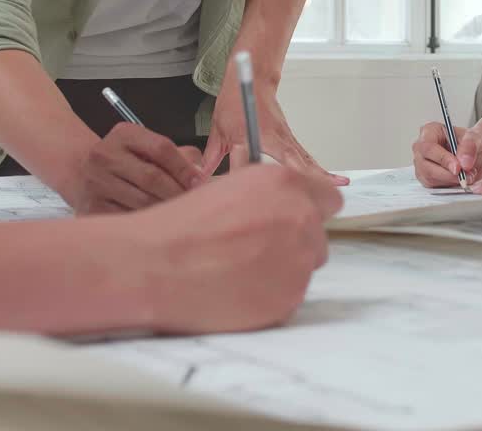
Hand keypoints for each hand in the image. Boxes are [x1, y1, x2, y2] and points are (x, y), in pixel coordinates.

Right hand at [67, 124, 206, 213]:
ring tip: (180, 216)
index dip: (184, 168)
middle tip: (192, 204)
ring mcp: (95, 182)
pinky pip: (127, 218)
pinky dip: (146, 224)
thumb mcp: (146, 146)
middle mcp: (105, 155)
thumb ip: (178, 155)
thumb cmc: (127, 160)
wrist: (81, 170)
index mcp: (124, 134)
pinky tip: (158, 226)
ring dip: (165, 210)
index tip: (199, 183)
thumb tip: (200, 175)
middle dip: (177, 192)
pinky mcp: (91, 208)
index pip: (161, 148)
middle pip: (152, 177)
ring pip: (141, 201)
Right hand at [135, 165, 343, 333]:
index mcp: (284, 184)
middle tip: (254, 251)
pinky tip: (237, 290)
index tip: (294, 221)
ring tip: (238, 271)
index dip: (307, 211)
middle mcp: (300, 218)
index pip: (328, 199)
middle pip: (317, 236)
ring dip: (282, 269)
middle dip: (292, 243)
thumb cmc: (180, 227)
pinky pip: (290, 296)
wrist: (154, 265)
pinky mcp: (290, 297)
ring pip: (305, 267)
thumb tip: (285, 206)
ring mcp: (298, 260)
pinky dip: (270, 296)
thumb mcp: (230, 188)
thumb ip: (270, 196)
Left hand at [203, 80, 348, 185]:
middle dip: (298, 182)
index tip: (243, 193)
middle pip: (287, 163)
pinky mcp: (291, 141)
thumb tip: (200, 179)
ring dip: (318, 178)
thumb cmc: (236, 101)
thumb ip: (211, 157)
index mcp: (247, 132)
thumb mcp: (218, 129)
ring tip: (335, 192)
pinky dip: (321, 171)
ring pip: (303, 161)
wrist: (252, 79)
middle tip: (309, 198)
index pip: (246, 159)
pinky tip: (334, 181)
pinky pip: (307, 159)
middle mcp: (270, 137)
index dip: (243, 176)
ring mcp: (284, 139)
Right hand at [412, 123, 481, 188]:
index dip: (443, 159)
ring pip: (429, 178)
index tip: (458, 168)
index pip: (429, 147)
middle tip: (467, 175)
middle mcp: (421, 148)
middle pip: (426, 166)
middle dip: (448, 174)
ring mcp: (422, 164)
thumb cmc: (473, 143)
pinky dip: (449, 185)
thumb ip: (470, 147)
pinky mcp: (426, 178)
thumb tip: (464, 162)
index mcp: (430, 131)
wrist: (477, 154)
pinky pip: (433, 186)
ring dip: (450, 180)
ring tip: (467, 175)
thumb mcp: (476, 139)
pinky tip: (460, 179)